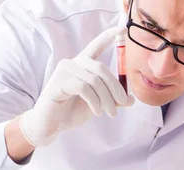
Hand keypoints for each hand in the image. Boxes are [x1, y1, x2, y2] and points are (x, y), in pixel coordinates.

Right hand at [20, 26, 133, 146]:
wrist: (52, 125)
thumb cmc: (73, 111)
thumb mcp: (99, 104)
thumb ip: (114, 100)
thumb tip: (131, 100)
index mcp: (83, 65)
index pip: (96, 46)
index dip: (109, 36)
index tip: (122, 29)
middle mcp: (73, 63)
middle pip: (101, 68)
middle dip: (116, 88)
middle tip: (122, 104)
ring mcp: (64, 71)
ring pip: (95, 80)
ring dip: (107, 100)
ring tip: (111, 114)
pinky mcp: (58, 82)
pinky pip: (84, 88)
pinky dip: (95, 102)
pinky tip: (96, 111)